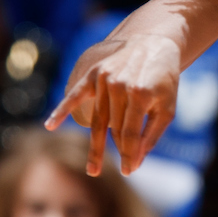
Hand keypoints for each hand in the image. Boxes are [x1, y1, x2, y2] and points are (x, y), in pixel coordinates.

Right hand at [45, 34, 179, 175]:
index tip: (129, 170)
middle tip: (112, 173)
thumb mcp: (167, 107)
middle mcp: (119, 85)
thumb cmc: (163, 80)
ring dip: (96, 144)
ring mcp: (104, 79)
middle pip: (113, 128)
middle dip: (115, 151)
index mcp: (140, 94)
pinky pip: (75, 95)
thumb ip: (152, 133)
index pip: (130, 133)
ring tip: (92, 168)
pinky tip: (50, 126)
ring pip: (99, 119)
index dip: (129, 154)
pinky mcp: (93, 73)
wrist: (154, 43)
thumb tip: (136, 161)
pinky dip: (61, 110)